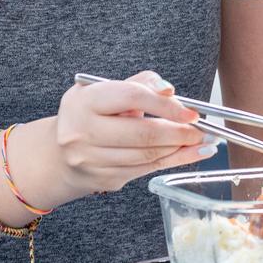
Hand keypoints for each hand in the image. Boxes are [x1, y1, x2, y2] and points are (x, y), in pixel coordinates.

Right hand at [15, 70, 209, 206]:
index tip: (190, 110)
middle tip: (202, 129)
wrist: (58, 154)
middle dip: (179, 132)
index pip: (132, 97)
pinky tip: (193, 154)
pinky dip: (174, 161)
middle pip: (142, 133)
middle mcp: (83, 132)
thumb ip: (139, 84)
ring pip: (147, 155)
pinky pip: (147, 170)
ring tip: (203, 140)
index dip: (165, 104)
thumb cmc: (91, 114)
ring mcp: (92, 160)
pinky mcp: (104, 179)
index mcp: (84, 102)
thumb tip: (169, 90)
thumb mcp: (106, 89)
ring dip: (180, 148)